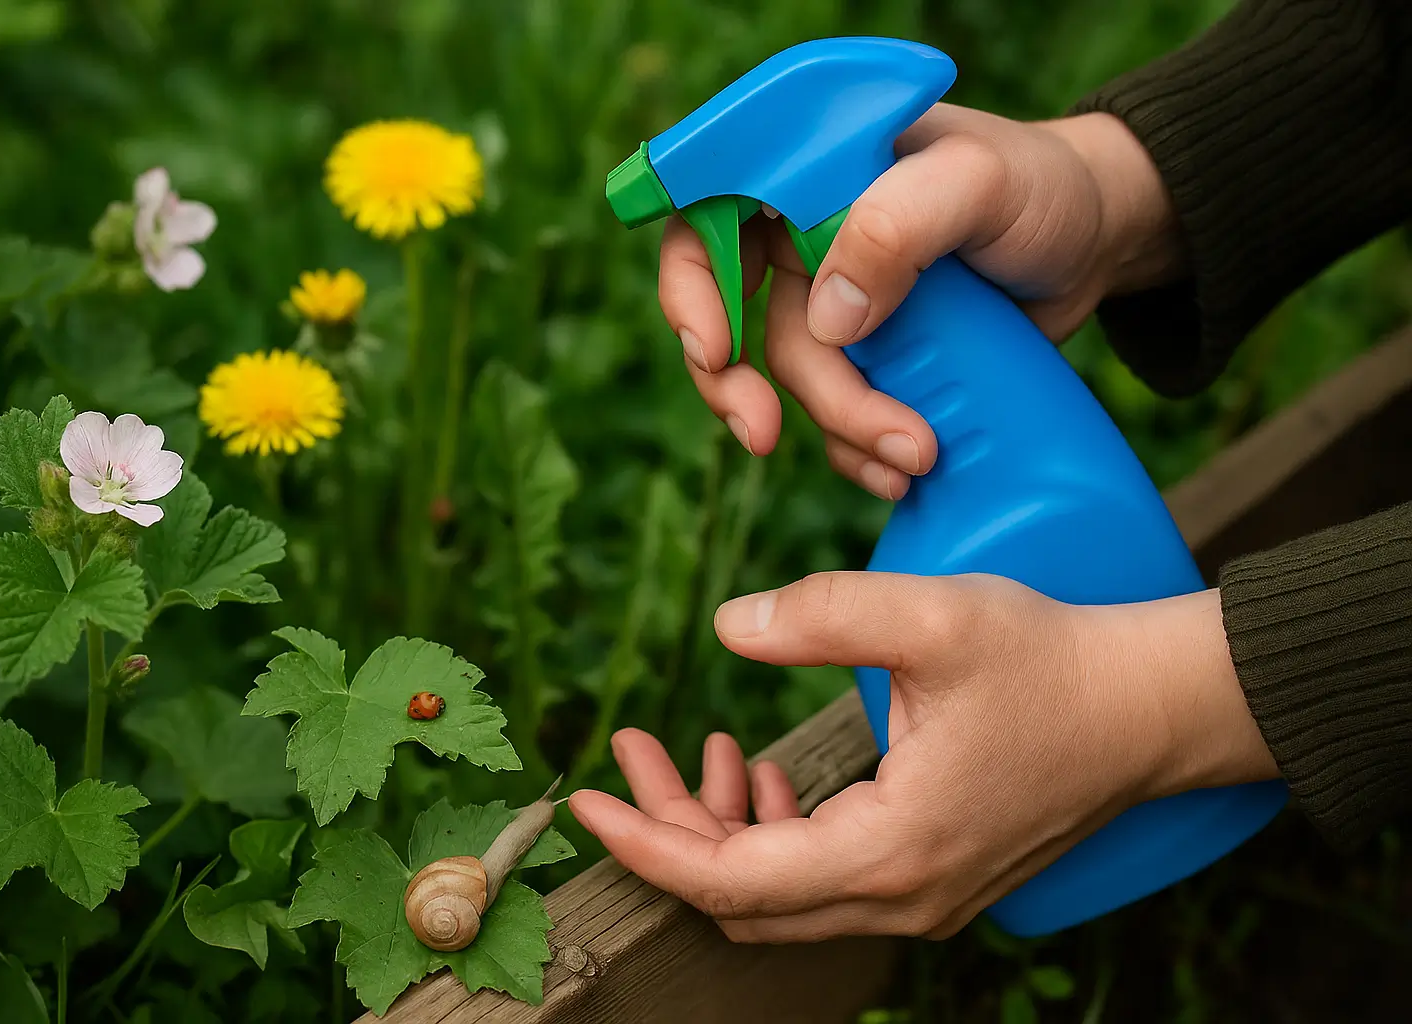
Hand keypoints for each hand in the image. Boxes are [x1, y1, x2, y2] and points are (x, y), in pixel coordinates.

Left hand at [568, 572, 1277, 941]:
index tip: (583, 799)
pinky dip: (777, 831)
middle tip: (630, 750)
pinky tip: (767, 769)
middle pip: (741, 896)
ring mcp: (920, 895)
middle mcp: (901, 896)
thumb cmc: (1054, 662)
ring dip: (724, 828)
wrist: (1152, 707)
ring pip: (779, 893)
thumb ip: (824, 612)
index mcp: (890, 851)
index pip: (728, 880)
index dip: (645, 840)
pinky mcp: (932, 875)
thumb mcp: (935, 617)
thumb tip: (728, 623)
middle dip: (671, 827)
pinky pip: (822, 879)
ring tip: (702, 747)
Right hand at [662, 106, 1181, 498]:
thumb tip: (830, 317)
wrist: (1102, 243)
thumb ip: (897, 226)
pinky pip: (838, 420)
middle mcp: (808, 239)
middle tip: (765, 436)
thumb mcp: (979, 184)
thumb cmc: (1043, 188)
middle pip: (737, 321)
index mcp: (807, 175)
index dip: (689, 289)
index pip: (706, 219)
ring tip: (914, 458)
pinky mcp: (876, 362)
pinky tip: (905, 473)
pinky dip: (861, 454)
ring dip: (839, 430)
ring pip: (796, 383)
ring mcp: (841, 306)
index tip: (714, 351)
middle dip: (745, 387)